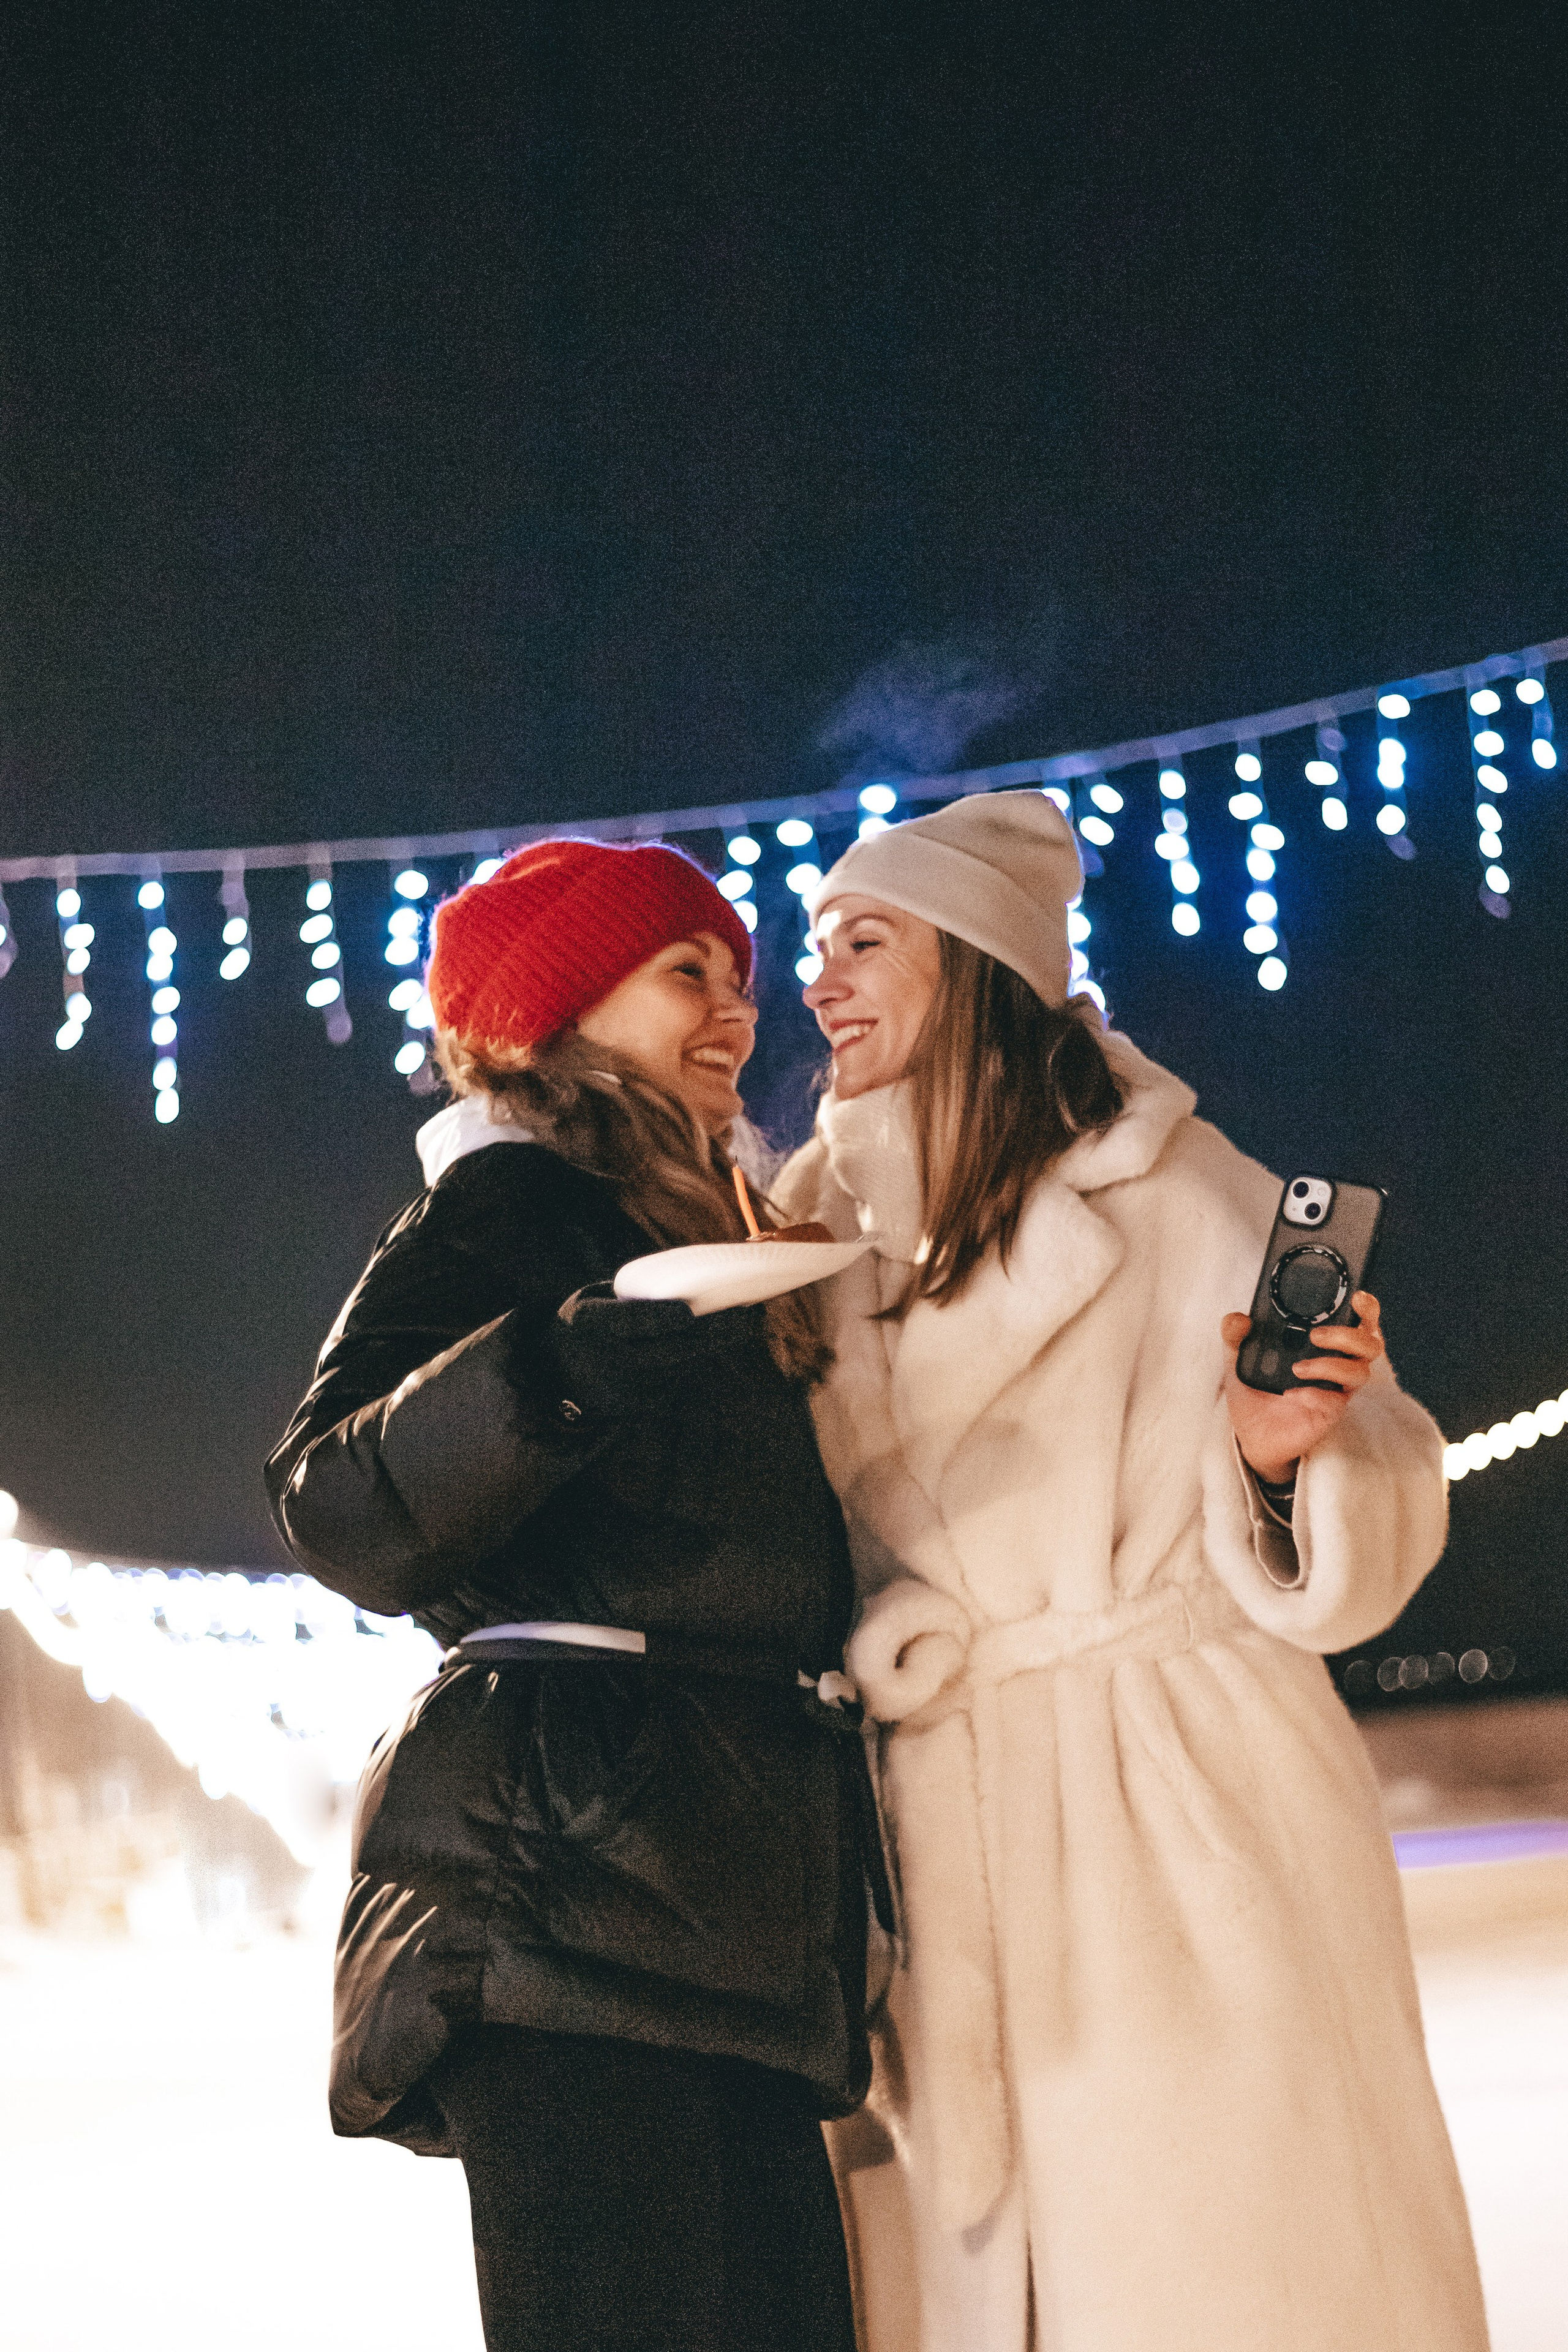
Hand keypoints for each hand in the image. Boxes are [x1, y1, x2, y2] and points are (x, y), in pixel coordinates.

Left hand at [1221, 1292, 1385, 1484]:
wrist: (1250, 1431)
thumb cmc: (1255, 1388)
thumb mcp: (1238, 1357)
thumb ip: (1235, 1334)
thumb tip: (1238, 1318)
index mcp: (1324, 1342)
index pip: (1359, 1320)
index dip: (1367, 1308)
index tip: (1357, 1297)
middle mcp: (1338, 1362)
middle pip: (1370, 1344)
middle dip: (1349, 1335)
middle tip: (1315, 1335)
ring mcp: (1337, 1389)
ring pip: (1359, 1372)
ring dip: (1330, 1366)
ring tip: (1297, 1368)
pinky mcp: (1330, 1412)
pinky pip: (1337, 1401)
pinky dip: (1316, 1394)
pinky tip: (1292, 1394)